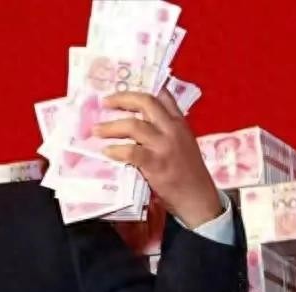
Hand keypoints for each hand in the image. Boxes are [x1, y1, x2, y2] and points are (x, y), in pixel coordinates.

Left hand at [94, 89, 222, 228]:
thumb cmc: (188, 174)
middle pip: (146, 103)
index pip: (163, 96)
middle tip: (105, 101)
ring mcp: (165, 146)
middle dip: (123, 98)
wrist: (199, 198)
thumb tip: (141, 124)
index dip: (143, 88)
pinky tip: (107, 152)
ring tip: (97, 130)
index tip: (123, 88)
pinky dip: (116, 150)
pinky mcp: (156, 164)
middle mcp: (173, 130)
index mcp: (180, 123)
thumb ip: (166, 131)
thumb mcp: (183, 144)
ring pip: (134, 125)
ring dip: (111, 127)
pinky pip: (131, 151)